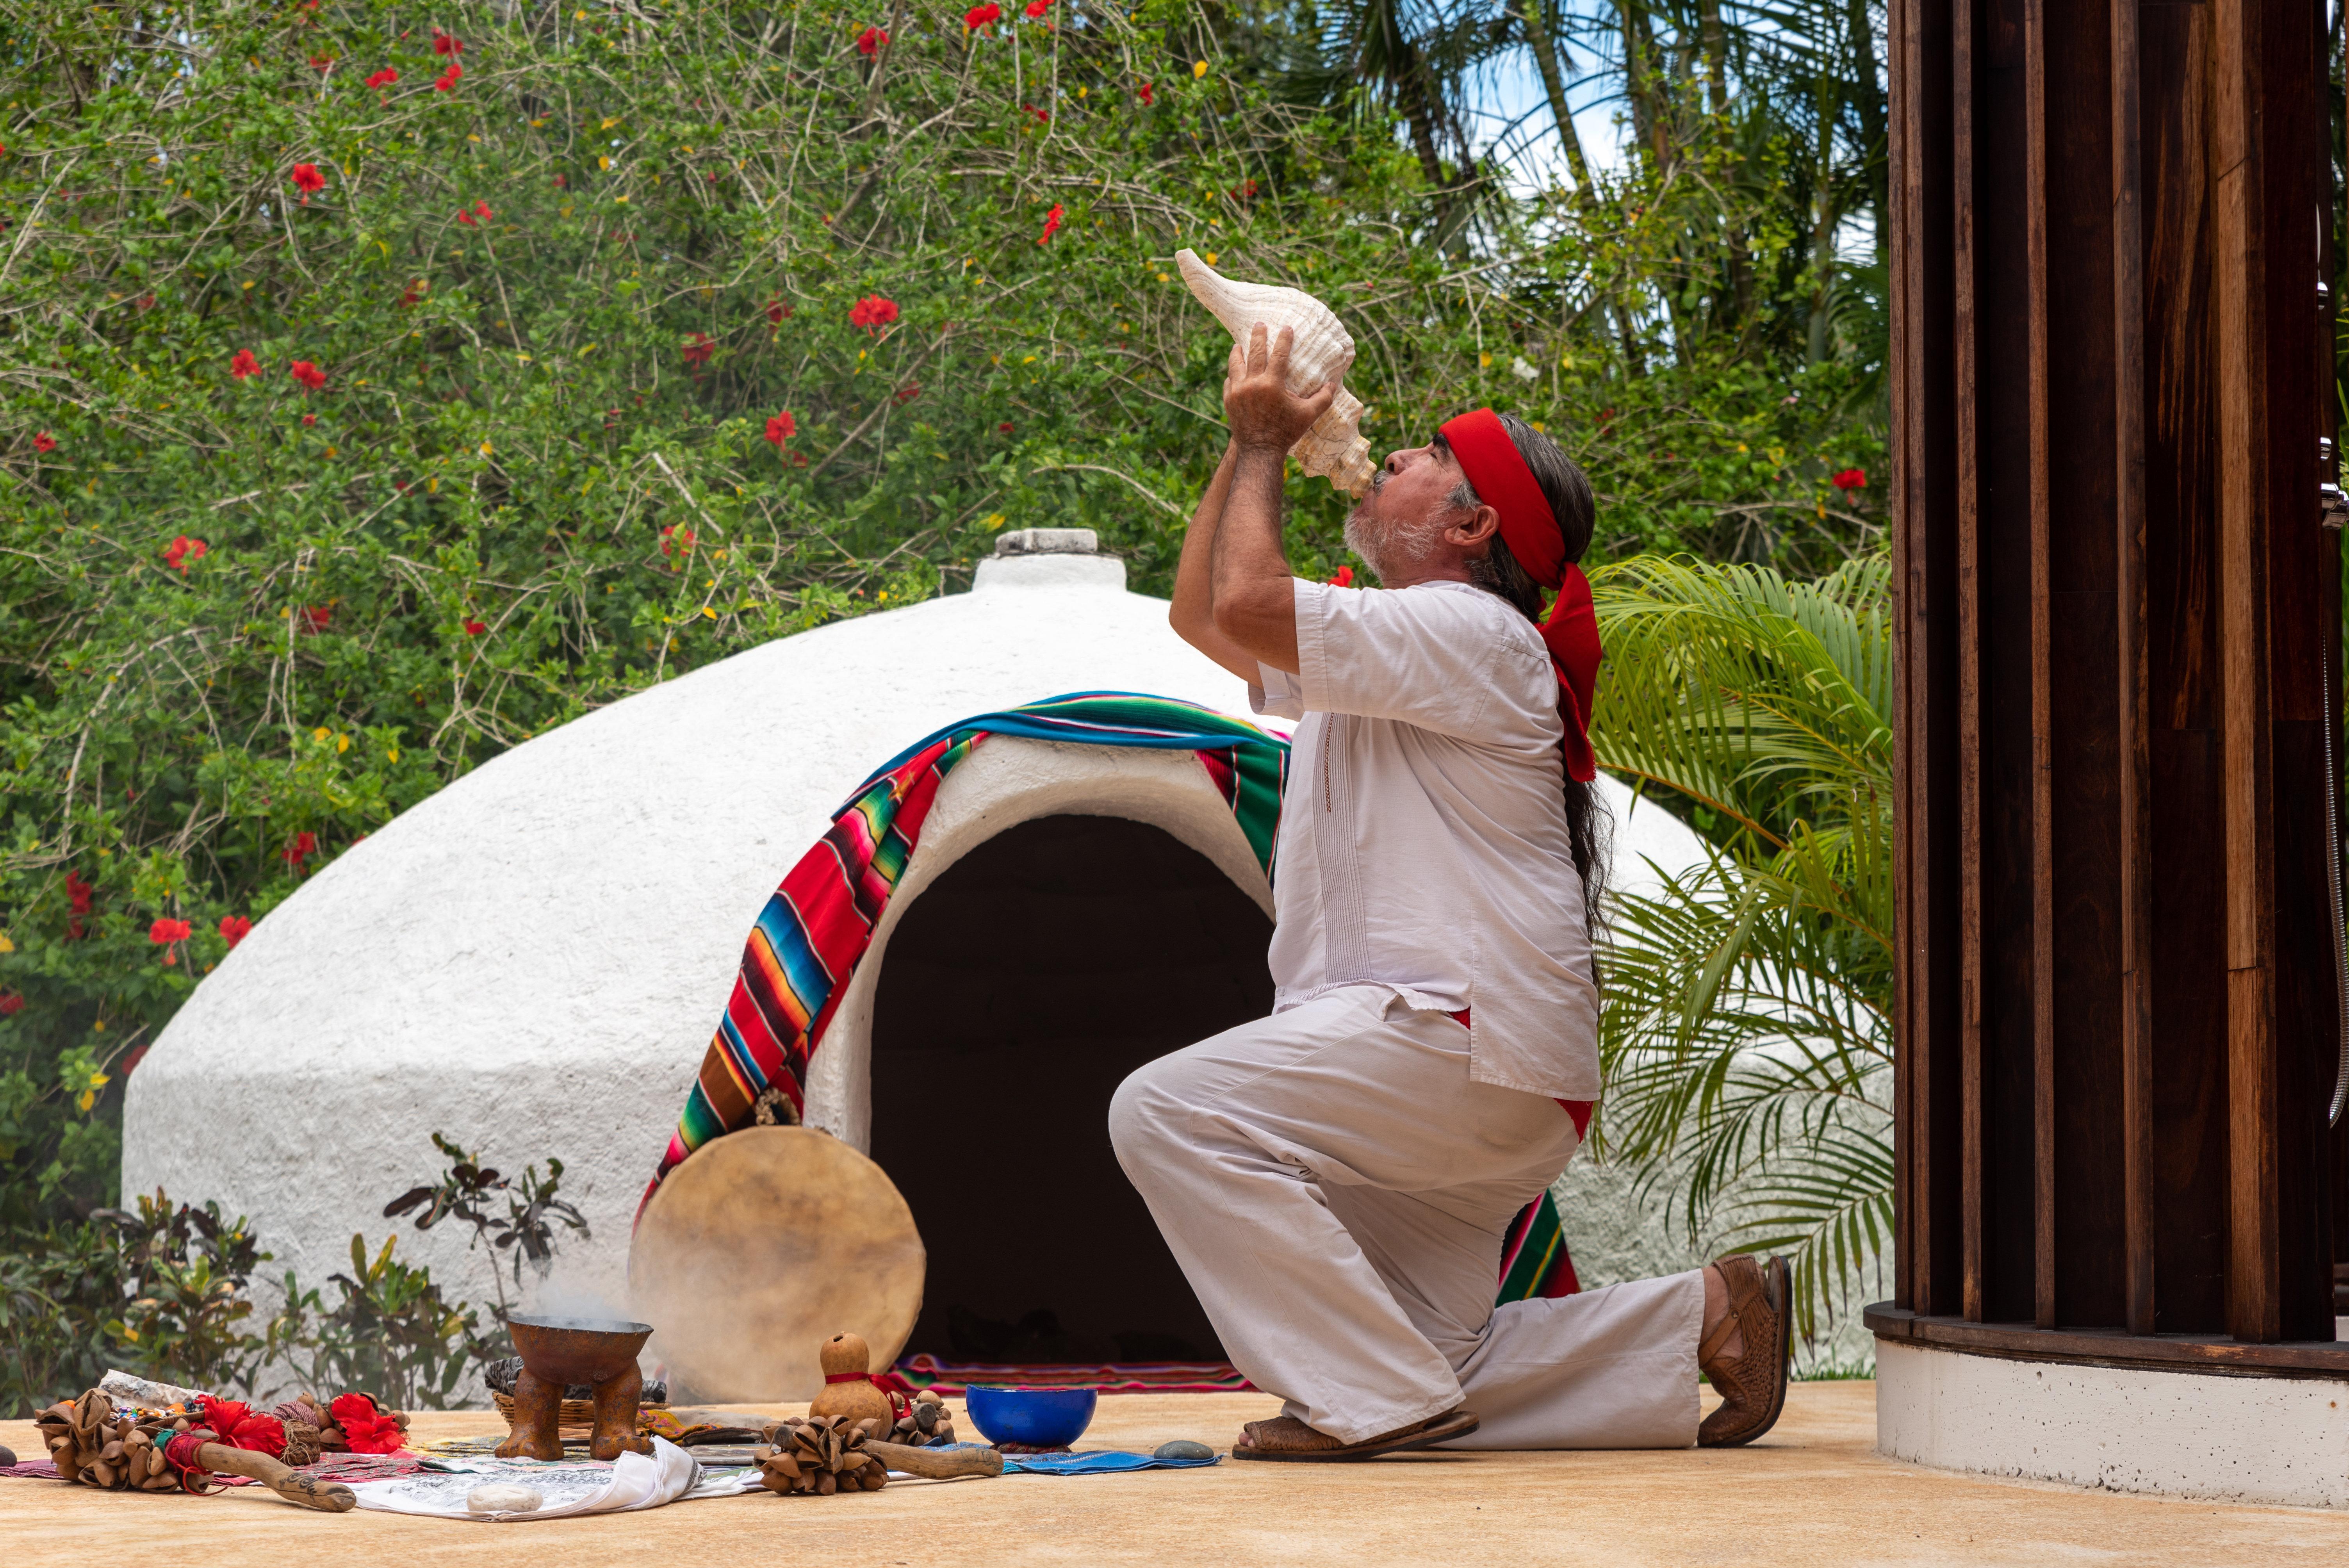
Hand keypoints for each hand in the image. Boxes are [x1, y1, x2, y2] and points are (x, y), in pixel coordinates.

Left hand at [1222, 322, 1338, 455]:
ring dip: (1238, 352)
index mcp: (1272, 384)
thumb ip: (1323, 398)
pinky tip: (1235, 371)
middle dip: (1258, 336)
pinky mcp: (1229, 401)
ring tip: (1238, 344)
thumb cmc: (1286, 433)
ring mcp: (1238, 392)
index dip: (1284, 339)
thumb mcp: (1308, 415)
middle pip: (1255, 352)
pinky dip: (1233, 374)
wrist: (1260, 452)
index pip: (1279, 354)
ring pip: (1236, 364)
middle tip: (1259, 324)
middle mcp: (1252, 384)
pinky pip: (1229, 381)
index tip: (1286, 327)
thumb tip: (1334, 384)